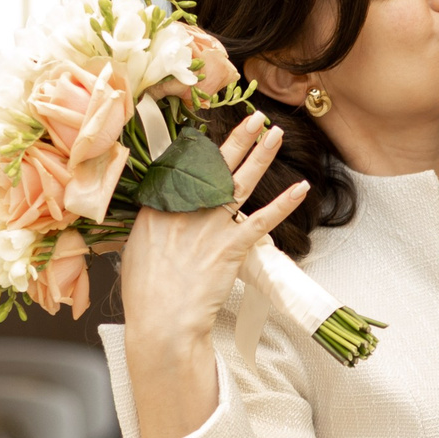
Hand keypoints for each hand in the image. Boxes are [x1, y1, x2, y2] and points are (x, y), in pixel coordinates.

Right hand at [118, 115, 304, 437]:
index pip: (183, 166)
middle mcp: (186, 209)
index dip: (201, 148)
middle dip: (237, 138)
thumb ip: (153, 225)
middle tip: (254, 117)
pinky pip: (264, 219)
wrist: (163, 320)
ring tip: (274, 133)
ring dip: (261, 155)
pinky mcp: (233, 246)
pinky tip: (301, 187)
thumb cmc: (146, 293)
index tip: (212, 135)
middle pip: (215, 164)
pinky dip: (284, 203)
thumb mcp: (137, 250)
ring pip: (241, 181)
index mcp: (159, 207)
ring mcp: (211, 225)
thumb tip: (161, 215)